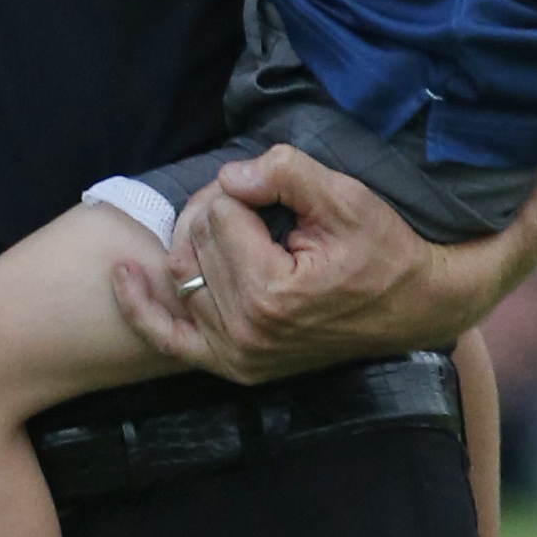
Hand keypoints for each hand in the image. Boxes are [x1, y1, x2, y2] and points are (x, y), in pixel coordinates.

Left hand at [109, 145, 505, 379]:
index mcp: (271, 294)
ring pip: (180, 273)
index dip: (244, 190)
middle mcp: (247, 332)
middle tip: (257, 203)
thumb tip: (233, 175)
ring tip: (234, 226)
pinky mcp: (234, 364)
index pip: (219, 212)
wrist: (415, 308)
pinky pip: (168, 338)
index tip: (279, 194)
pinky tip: (121, 274)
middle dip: (218, 210)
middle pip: (194, 242)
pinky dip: (140, 308)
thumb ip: (285, 172)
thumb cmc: (384, 251)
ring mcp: (238, 354)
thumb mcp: (346, 197)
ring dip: (197, 241)